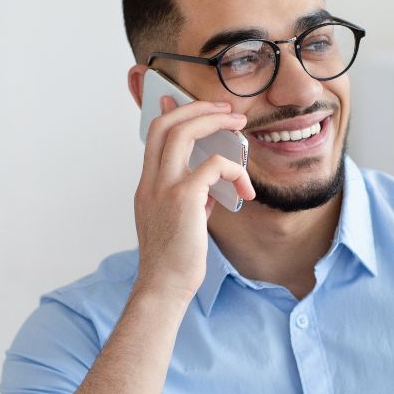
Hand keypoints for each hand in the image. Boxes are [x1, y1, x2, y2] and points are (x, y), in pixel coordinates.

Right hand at [133, 95, 254, 303]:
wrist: (164, 287)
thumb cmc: (175, 261)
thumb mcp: (181, 221)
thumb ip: (193, 197)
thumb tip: (214, 185)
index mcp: (148, 185)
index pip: (154, 134)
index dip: (175, 112)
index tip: (199, 107)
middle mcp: (151, 181)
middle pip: (165, 123)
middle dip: (198, 108)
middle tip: (227, 109)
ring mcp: (164, 188)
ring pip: (182, 132)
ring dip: (215, 122)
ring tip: (240, 126)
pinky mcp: (183, 199)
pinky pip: (213, 165)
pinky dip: (233, 169)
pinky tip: (245, 189)